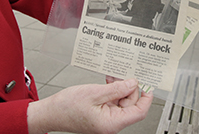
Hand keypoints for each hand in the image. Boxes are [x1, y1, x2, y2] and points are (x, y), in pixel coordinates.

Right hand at [27, 79, 152, 133]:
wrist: (50, 112)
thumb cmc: (66, 107)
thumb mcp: (94, 93)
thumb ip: (116, 89)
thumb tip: (133, 84)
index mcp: (112, 123)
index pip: (139, 111)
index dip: (146, 97)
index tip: (147, 84)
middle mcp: (111, 123)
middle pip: (131, 103)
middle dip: (128, 87)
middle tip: (122, 75)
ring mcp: (106, 118)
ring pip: (122, 100)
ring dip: (119, 87)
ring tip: (111, 78)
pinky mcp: (101, 113)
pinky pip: (112, 100)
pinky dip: (111, 90)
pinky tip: (107, 82)